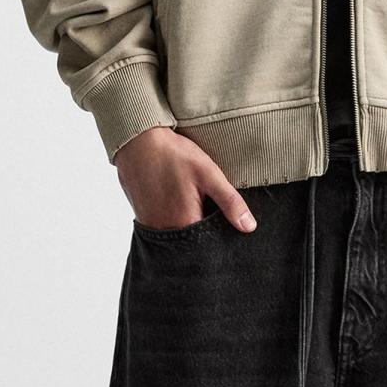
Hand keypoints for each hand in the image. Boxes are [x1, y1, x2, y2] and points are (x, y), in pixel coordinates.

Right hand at [115, 126, 256, 231]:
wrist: (136, 141)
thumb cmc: (173, 155)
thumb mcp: (208, 174)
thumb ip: (230, 202)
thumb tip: (249, 227)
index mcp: (185, 224)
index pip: (210, 244)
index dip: (220, 235)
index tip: (225, 221)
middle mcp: (166, 231)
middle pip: (193, 242)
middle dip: (205, 231)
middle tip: (207, 205)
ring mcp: (152, 226)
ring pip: (179, 235)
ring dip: (189, 225)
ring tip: (192, 201)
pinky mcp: (144, 218)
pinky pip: (165, 227)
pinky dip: (174, 219)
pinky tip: (178, 201)